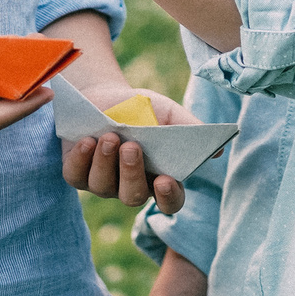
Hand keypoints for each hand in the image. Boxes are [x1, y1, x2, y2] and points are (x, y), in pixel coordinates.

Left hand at [61, 87, 188, 214]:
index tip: (166, 180)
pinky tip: (87, 141)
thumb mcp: (166, 113)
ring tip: (109, 136)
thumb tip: (218, 152)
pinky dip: (81, 160)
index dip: (168, 196)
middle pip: (133, 196)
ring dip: (106, 161)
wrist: (103, 94)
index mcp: (159, 177)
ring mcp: (102, 183)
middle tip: (131, 147)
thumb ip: (189, 130)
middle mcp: (130, 186)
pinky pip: (76, 176)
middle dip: (132, 173)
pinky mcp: (76, 174)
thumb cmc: (140, 108)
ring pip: (103, 187)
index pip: (170, 201)